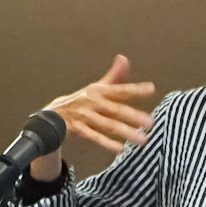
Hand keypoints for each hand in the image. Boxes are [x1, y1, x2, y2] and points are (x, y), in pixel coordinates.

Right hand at [44, 54, 157, 172]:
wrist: (54, 114)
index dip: (135, 89)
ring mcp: (85, 115)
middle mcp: (92, 101)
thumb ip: (114, 76)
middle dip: (134, 116)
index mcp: (99, 90)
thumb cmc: (83, 100)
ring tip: (143, 139)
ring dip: (126, 132)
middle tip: (151, 123)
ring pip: (108, 124)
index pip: (120, 89)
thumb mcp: (97, 87)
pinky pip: (94, 136)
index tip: (151, 89)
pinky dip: (107, 143)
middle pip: (116, 109)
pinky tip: (120, 148)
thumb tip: (124, 58)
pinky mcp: (78, 129)